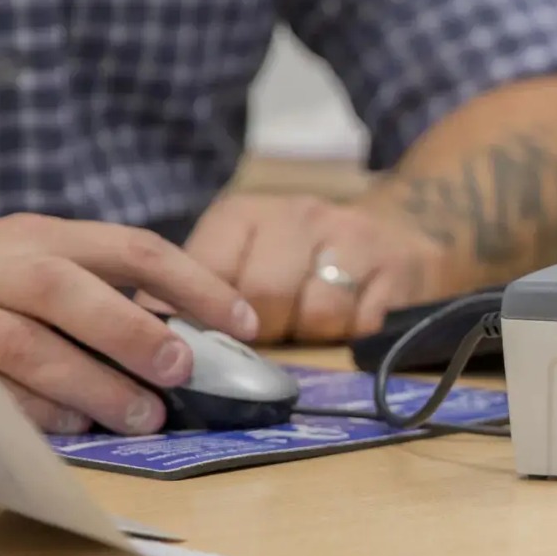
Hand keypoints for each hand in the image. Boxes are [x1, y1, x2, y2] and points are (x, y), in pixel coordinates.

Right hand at [0, 214, 257, 435]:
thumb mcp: (32, 261)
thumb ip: (99, 287)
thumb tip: (189, 337)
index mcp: (39, 236)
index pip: (131, 248)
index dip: (196, 284)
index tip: (246, 323)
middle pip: (65, 291)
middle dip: (131, 332)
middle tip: (182, 368)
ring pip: (24, 346)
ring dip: (92, 384)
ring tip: (144, 416)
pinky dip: (35, 410)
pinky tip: (76, 426)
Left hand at [180, 193, 444, 343]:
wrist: (403, 227)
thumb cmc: (304, 255)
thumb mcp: (245, 255)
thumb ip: (203, 288)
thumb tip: (154, 329)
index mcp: (246, 213)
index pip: (208, 271)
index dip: (204, 317)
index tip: (205, 342)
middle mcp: (299, 214)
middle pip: (266, 295)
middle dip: (265, 332)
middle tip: (271, 338)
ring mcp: (354, 237)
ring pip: (320, 314)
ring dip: (315, 336)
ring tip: (315, 326)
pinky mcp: (399, 266)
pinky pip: (367, 323)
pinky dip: (357, 335)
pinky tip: (355, 320)